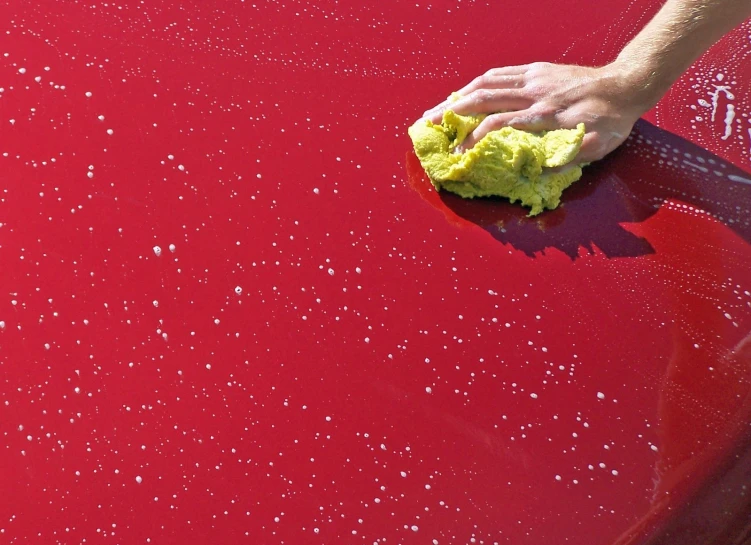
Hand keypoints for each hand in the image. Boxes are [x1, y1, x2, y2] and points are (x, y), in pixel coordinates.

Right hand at [421, 62, 649, 162]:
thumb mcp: (596, 148)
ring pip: (488, 83)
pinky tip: (464, 92)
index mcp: (547, 116)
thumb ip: (566, 160)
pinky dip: (478, 83)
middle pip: (485, 99)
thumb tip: (538, 173)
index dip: (475, 138)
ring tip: (438, 107)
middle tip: (430, 124)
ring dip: (459, 95)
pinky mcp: (536, 70)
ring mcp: (534, 79)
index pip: (500, 124)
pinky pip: (501, 73)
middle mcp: (536, 94)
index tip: (460, 152)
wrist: (625, 84)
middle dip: (454, 112)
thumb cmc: (611, 121)